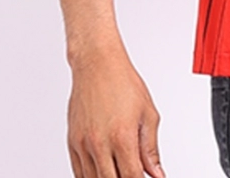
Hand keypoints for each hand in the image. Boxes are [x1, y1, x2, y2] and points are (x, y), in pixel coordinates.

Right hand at [67, 50, 164, 177]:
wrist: (97, 64)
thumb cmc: (123, 82)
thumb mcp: (148, 113)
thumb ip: (151, 148)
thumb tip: (156, 172)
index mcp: (122, 137)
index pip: (132, 177)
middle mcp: (100, 144)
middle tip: (132, 173)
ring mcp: (83, 145)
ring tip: (120, 170)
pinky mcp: (72, 143)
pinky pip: (79, 172)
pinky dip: (91, 177)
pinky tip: (103, 173)